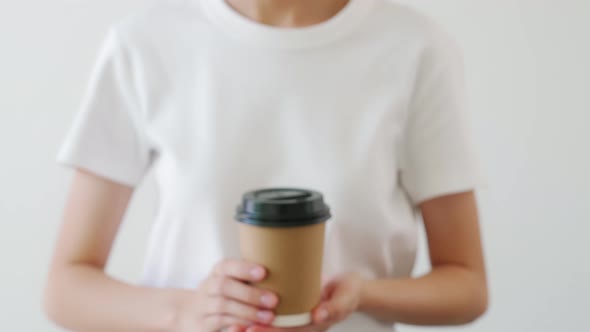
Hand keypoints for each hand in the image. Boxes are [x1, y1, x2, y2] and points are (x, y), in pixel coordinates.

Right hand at [173, 258, 278, 331]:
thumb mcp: (235, 280)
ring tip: (269, 316)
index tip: (264, 272)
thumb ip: (254, 277)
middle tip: (274, 300)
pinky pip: (220, 323)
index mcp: (219, 270)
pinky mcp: (203, 324)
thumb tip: (289, 268)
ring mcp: (203, 305)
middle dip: (250, 293)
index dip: (244, 268)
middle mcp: (208, 285)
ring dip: (247, 311)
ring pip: (223, 306)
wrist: (189, 313)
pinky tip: (252, 326)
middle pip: (225, 286)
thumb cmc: (226, 294)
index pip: (228, 265)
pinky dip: (238, 323)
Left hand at [245, 273, 364, 331]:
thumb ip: (335, 307)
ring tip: (231, 326)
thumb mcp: (345, 298)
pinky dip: (258, 319)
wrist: (350, 288)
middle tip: (233, 328)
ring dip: (251, 328)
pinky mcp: (293, 312)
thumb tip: (319, 316)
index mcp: (314, 327)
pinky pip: (274, 320)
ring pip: (272, 329)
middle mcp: (303, 327)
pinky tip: (240, 314)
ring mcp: (297, 321)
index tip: (250, 329)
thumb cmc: (348, 292)